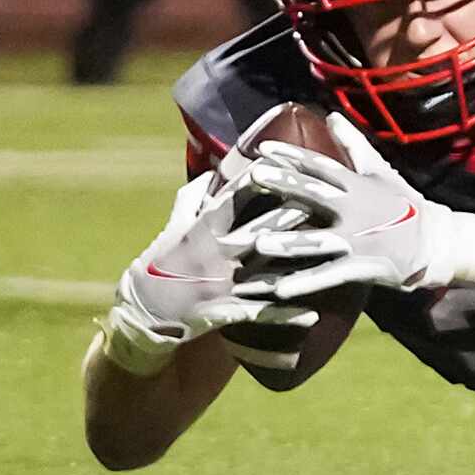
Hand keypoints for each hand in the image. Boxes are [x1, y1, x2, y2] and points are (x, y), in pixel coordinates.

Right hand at [100, 174, 317, 373]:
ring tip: (333, 252)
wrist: (141, 315)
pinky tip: (314, 312)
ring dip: (299, 263)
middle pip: (259, 229)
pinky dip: (286, 314)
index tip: (285, 158)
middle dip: (290, 214)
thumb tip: (211, 173)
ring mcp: (220, 284)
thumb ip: (193, 201)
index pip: (234, 197)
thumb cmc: (160, 265)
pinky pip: (260, 313)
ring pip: (267, 270)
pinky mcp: (223, 312)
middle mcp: (214, 254)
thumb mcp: (173, 230)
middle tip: (323, 197)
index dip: (259, 177)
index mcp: (202, 229)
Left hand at [236, 115, 474, 299]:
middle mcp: (356, 209)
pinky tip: (281, 290)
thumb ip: (353, 145)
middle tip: (256, 177)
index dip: (292, 156)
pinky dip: (307, 282)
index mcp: (357, 185)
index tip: (262, 149)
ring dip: (290, 243)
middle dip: (287, 185)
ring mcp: (359, 239)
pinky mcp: (363, 266)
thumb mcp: (380, 171)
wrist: (437, 241)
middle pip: (316, 195)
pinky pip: (330, 276)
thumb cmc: (404, 204)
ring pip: (319, 240)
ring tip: (260, 244)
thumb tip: (331, 115)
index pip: (320, 166)